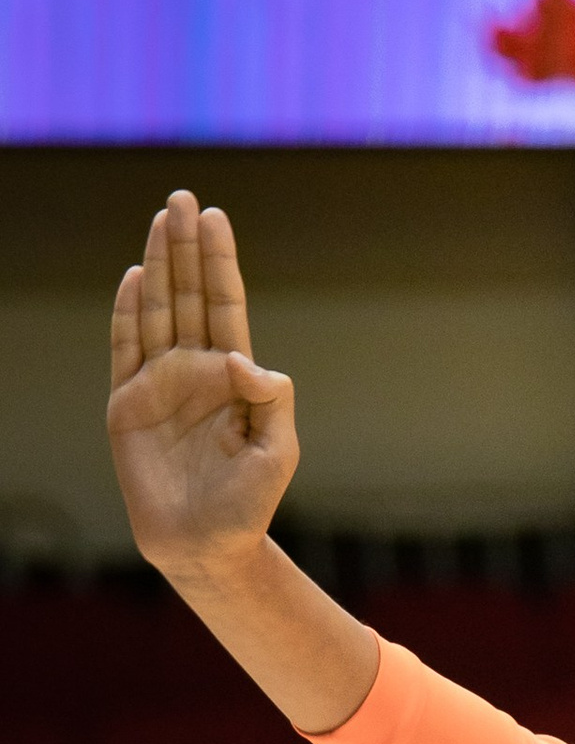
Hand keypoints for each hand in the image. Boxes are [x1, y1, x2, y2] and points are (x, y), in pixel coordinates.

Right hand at [108, 193, 299, 582]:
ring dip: (157, 265)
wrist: (206, 545)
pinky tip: (133, 278)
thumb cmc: (249, 503)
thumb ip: (272, 401)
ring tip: (161, 220)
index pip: (224, 306)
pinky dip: (128, 313)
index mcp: (233, 377)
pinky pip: (125, 348)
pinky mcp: (128, 404)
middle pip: (188, 295)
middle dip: (186, 247)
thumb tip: (242, 358)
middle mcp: (195, 371)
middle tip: (183, 198)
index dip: (219, 263)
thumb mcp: (278, 451)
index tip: (217, 218)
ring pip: (156, 310)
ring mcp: (159, 384)